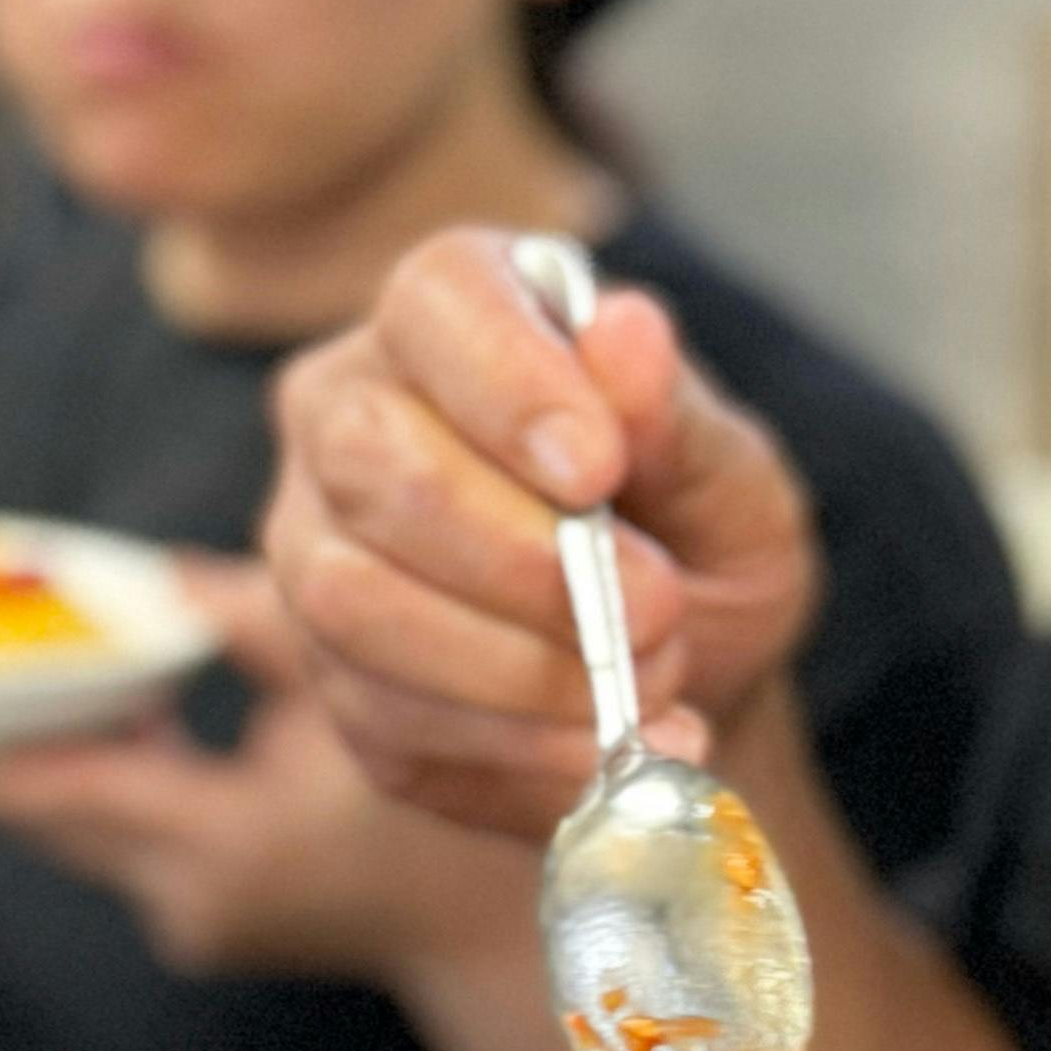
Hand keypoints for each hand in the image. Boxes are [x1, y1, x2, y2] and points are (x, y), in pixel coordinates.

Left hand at [0, 562, 541, 980]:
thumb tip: (151, 577)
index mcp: (222, 842)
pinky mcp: (201, 917)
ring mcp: (190, 918)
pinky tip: (139, 704)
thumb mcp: (354, 683)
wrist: (490, 924)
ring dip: (69, 740)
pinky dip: (123, 769)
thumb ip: (244, 621)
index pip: (55, 788)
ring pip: (87, 819)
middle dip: (10, 722)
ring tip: (41, 651)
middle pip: (51, 806)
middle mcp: (185, 898)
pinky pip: (129, 834)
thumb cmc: (447, 797)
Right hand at [263, 228, 822, 842]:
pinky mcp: (328, 675)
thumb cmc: (699, 537)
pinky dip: (513, 750)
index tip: (601, 467)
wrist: (684, 672)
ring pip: (351, 599)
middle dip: (520, 554)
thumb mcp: (733, 478)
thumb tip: (627, 329)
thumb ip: (677, 418)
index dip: (510, 383)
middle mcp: (352, 410)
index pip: (440, 298)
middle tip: (655, 608)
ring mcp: (317, 543)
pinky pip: (381, 718)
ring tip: (649, 682)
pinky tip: (607, 752)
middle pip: (369, 456)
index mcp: (459, 312)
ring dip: (518, 666)